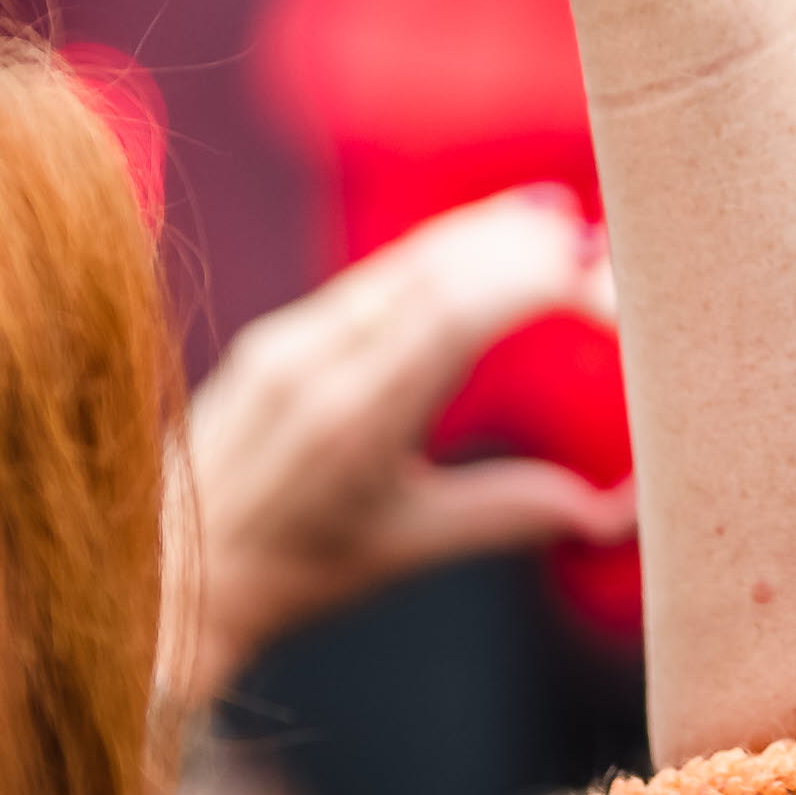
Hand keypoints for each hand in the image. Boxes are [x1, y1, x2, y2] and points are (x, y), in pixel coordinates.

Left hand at [156, 189, 637, 716]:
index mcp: (354, 420)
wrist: (177, 570)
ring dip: (483, 238)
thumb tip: (617, 512)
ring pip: (403, 263)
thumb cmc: (295, 571)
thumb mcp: (407, 549)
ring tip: (557, 223)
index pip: (458, 314)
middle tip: (601, 246)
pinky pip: (371, 278)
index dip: (539, 284)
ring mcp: (289, 340)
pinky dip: (437, 258)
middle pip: (436, 270)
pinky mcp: (277, 334)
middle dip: (525, 247)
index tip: (605, 290)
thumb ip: (511, 515)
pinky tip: (481, 247)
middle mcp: (317, 364)